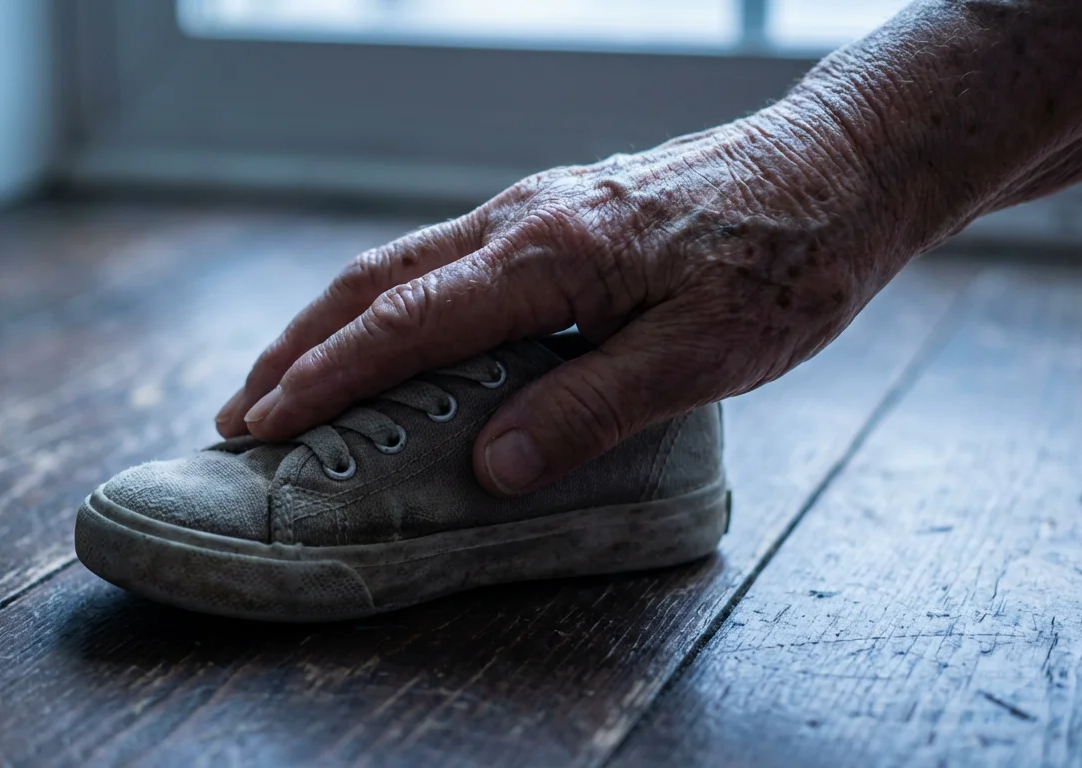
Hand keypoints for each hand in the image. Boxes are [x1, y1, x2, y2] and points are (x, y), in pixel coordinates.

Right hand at [215, 107, 895, 495]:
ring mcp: (536, 210)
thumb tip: (490, 467)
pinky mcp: (559, 215)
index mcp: (548, 256)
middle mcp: (522, 221)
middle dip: (297, 347)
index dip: (323, 377)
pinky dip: (389, 305)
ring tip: (291, 380)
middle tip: (241, 411)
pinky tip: (393, 340)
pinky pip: (444, 260)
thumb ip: (590, 408)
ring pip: (402, 263)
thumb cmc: (787, 262)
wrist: (841, 166)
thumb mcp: (702, 355)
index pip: (401, 323)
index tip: (260, 423)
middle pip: (373, 281)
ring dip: (333, 323)